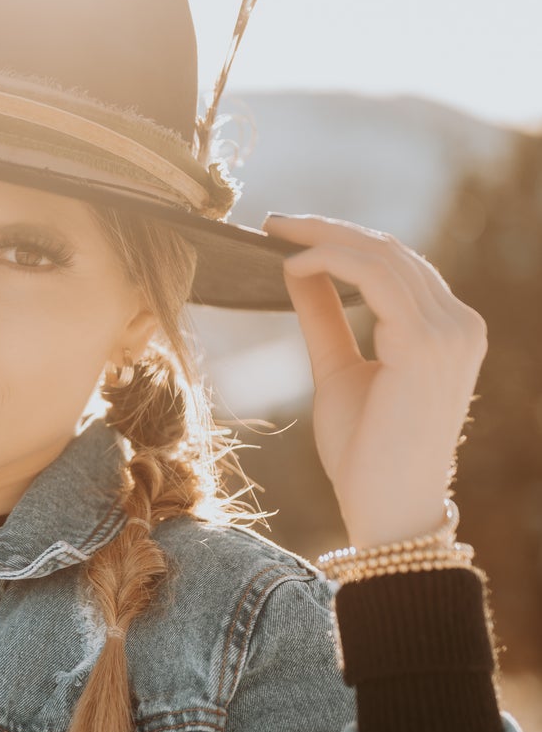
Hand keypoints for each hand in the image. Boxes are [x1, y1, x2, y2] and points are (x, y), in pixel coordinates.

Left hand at [263, 213, 487, 549]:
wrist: (386, 511)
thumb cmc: (365, 455)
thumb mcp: (338, 371)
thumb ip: (325, 317)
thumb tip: (297, 268)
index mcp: (448, 330)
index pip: (398, 265)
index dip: (345, 240)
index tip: (290, 232)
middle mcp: (459, 324)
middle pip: (392, 251)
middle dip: (329, 229)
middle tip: (273, 220)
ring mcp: (450, 331)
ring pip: (383, 255)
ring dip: (324, 237)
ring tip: (274, 232)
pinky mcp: (425, 342)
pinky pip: (374, 277)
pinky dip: (330, 262)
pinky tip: (290, 265)